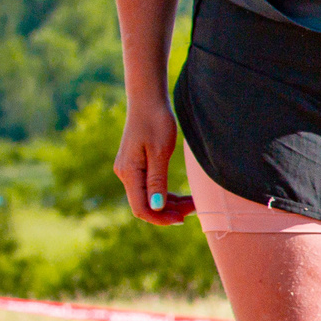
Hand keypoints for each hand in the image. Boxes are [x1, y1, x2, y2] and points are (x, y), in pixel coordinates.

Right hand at [114, 99, 189, 225]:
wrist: (148, 101)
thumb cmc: (156, 122)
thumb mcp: (160, 152)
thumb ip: (157, 180)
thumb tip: (156, 207)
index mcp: (129, 173)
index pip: (141, 208)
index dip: (161, 218)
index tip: (183, 219)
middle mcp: (126, 174)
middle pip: (145, 205)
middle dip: (169, 212)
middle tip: (195, 209)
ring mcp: (131, 170)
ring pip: (150, 198)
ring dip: (170, 204)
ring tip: (194, 203)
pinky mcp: (138, 166)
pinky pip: (151, 188)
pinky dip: (167, 194)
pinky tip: (184, 196)